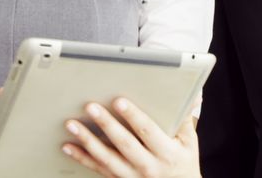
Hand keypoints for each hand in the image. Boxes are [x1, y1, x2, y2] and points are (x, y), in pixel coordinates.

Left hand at [62, 98, 200, 177]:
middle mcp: (148, 166)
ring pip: (106, 158)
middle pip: (124, 143)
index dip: (133, 116)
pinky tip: (69, 146)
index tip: (120, 101)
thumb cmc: (183, 163)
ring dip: (87, 140)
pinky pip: (98, 169)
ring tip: (72, 124)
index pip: (147, 131)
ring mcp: (132, 176)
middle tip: (91, 107)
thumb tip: (192, 92)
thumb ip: (185, 117)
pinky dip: (82, 157)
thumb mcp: (189, 142)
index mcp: (166, 153)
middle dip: (106, 124)